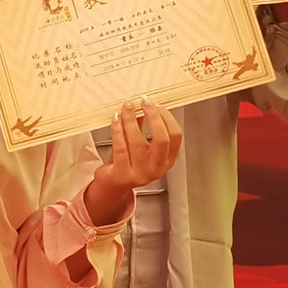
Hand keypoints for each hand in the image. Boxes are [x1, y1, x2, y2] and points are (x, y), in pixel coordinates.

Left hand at [82, 100, 182, 225]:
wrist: (112, 186)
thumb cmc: (127, 164)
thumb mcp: (140, 146)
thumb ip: (143, 128)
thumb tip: (143, 105)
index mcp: (167, 161)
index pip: (175, 136)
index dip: (166, 118)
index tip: (156, 104)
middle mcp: (157, 169)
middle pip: (161, 139)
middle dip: (153, 117)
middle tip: (144, 101)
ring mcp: (140, 174)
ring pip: (138, 142)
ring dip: (131, 121)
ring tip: (126, 108)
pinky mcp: (123, 175)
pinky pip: (121, 148)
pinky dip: (118, 130)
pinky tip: (116, 120)